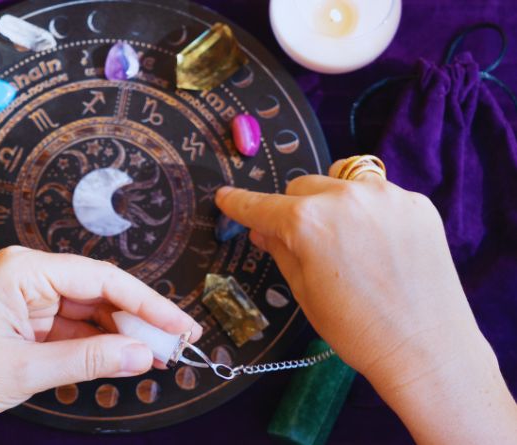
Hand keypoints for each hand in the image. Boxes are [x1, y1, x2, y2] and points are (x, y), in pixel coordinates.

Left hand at [0, 247, 200, 443]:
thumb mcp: (26, 370)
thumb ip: (90, 360)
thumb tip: (143, 355)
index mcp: (23, 270)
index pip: (101, 279)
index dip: (148, 303)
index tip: (181, 327)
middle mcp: (25, 274)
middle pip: (97, 291)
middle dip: (136, 320)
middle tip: (175, 346)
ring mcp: (21, 296)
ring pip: (84, 310)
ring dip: (117, 333)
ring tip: (155, 355)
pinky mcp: (17, 317)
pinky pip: (65, 325)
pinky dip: (91, 343)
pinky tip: (119, 357)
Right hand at [215, 161, 516, 442]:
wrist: (425, 347)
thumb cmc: (356, 329)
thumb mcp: (304, 291)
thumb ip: (280, 250)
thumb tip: (263, 229)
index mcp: (307, 223)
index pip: (261, 205)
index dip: (239, 203)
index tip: (225, 197)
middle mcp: (345, 197)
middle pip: (302, 186)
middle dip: (294, 208)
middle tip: (302, 240)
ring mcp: (386, 196)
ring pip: (342, 182)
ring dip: (333, 201)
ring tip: (346, 239)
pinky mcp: (417, 203)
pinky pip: (378, 195)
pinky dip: (369, 211)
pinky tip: (380, 245)